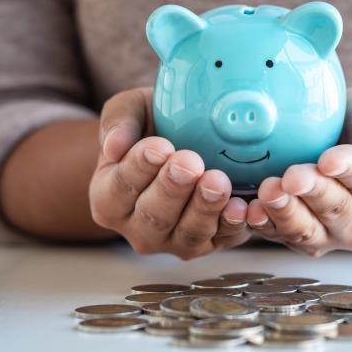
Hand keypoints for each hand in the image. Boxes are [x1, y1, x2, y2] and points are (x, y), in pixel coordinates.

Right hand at [89, 88, 251, 258]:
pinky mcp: (211, 242)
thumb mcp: (132, 109)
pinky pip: (223, 238)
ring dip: (204, 208)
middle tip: (190, 163)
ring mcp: (175, 240)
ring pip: (188, 233)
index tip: (159, 147)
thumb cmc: (154, 123)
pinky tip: (241, 206)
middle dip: (173, 189)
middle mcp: (138, 227)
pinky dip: (233, 225)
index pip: (121, 187)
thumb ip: (118, 121)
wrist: (188, 138)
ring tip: (217, 181)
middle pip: (154, 215)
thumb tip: (113, 146)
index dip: (139, 168)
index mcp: (109, 198)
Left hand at [245, 87, 351, 255]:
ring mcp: (333, 236)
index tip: (327, 159)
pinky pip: (282, 237)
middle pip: (337, 209)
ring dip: (286, 213)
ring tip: (268, 191)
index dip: (348, 170)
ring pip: (308, 231)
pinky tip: (252, 210)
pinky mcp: (303, 239)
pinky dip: (265, 226)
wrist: (339, 142)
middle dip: (312, 192)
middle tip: (291, 176)